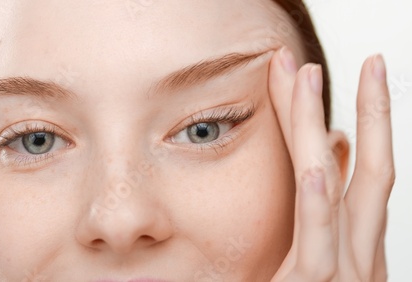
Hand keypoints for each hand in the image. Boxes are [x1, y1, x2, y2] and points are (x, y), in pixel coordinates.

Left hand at [268, 47, 394, 281]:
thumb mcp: (310, 258)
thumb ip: (322, 212)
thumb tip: (326, 158)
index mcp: (352, 244)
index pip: (354, 170)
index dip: (354, 120)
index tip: (343, 78)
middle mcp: (358, 254)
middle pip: (366, 169)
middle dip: (369, 110)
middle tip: (369, 58)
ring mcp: (345, 274)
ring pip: (342, 190)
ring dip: (322, 129)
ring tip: (313, 75)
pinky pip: (319, 245)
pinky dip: (319, 204)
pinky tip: (313, 165)